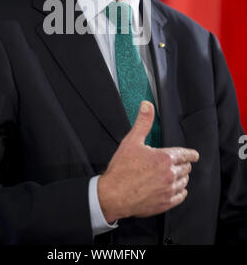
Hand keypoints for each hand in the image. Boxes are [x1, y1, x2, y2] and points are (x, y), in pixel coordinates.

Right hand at [98, 101, 198, 222]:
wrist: (113, 195)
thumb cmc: (121, 170)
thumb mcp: (131, 141)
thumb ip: (143, 122)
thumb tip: (147, 106)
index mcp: (164, 158)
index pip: (185, 155)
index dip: (191, 154)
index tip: (194, 155)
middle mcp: (170, 174)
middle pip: (186, 168)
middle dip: (183, 164)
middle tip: (178, 163)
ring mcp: (168, 190)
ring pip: (184, 182)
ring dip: (181, 178)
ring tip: (174, 175)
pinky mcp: (165, 203)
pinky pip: (181, 196)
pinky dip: (180, 192)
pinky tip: (175, 189)